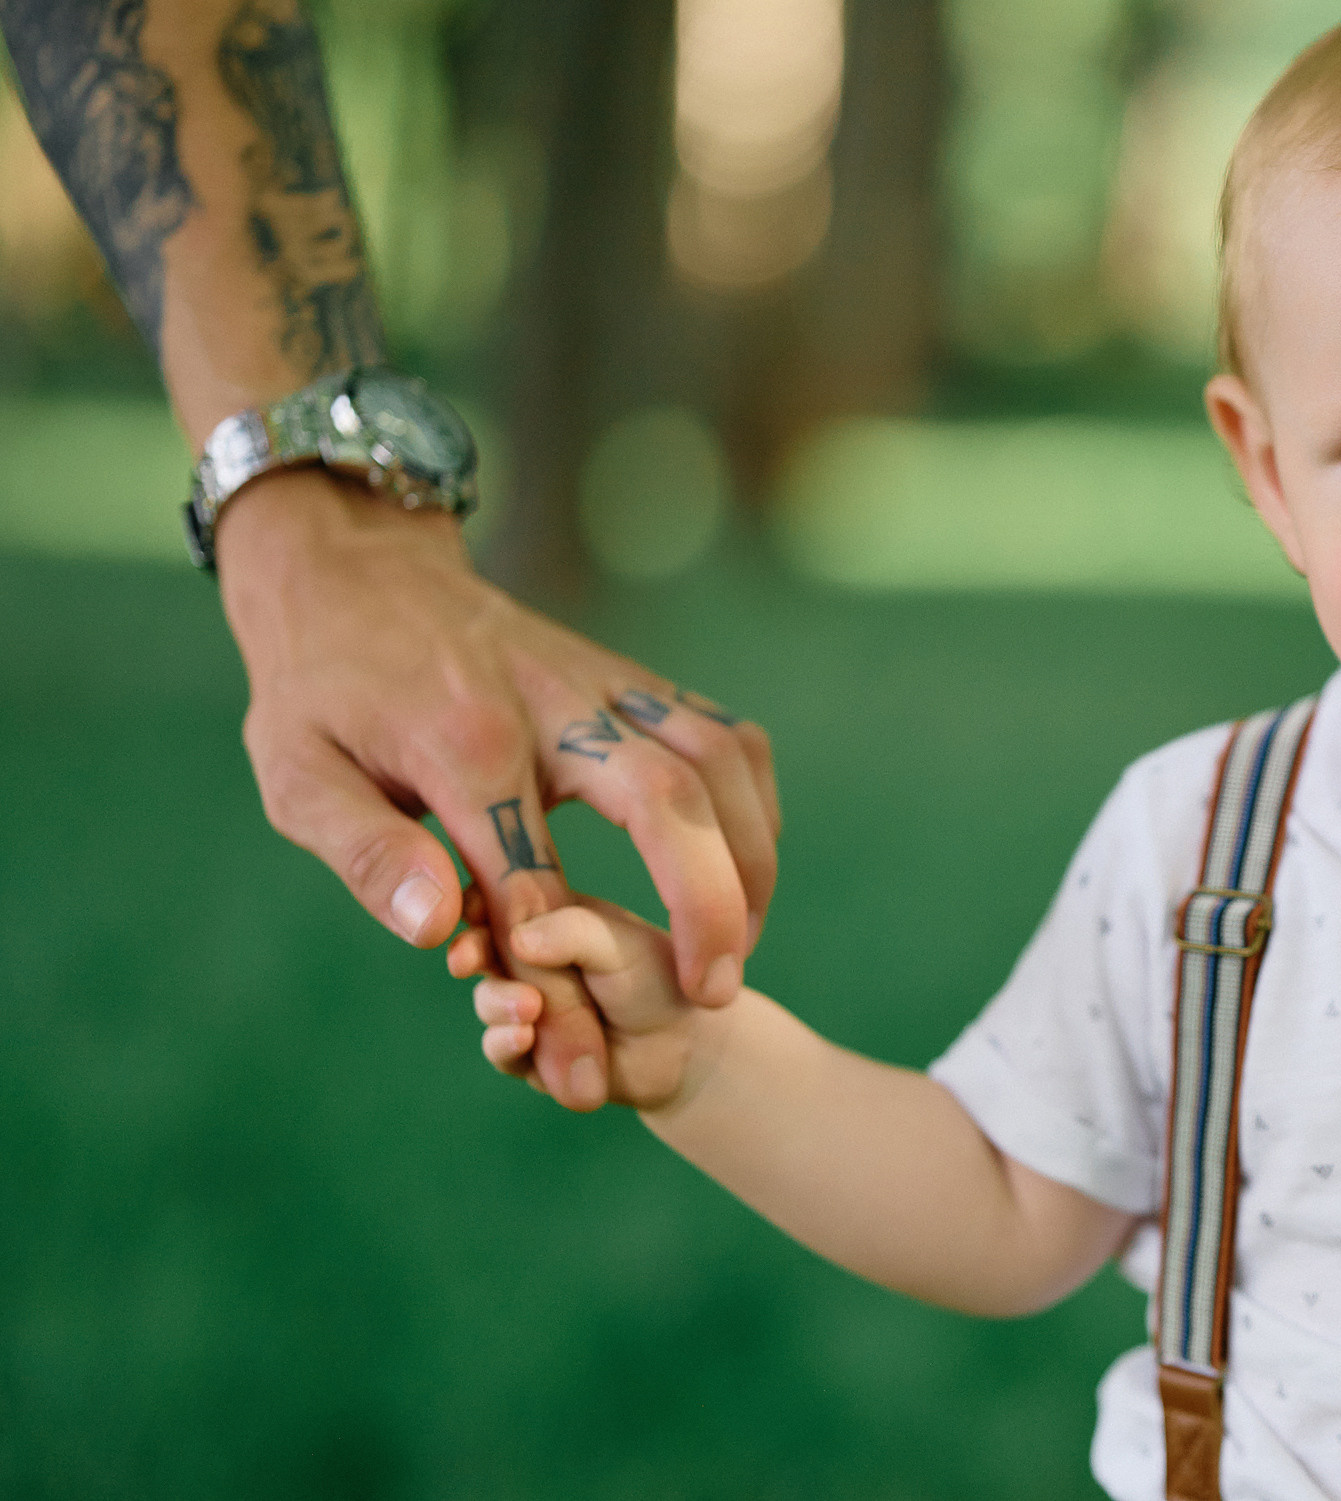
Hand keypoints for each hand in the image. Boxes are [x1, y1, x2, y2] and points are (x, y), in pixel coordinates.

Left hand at [214, 468, 779, 1110]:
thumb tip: (441, 932)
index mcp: (463, 743)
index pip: (534, 874)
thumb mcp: (299, 774)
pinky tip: (744, 868)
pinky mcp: (637, 677)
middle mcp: (555, 704)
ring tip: (740, 944)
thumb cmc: (324, 691)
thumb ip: (366, 854)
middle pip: (669, 800)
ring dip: (749, 859)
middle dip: (709, 902)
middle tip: (718, 990)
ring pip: (720, 762)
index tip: (580, 1057)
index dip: (563, 974)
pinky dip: (755, 806)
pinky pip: (726, 735)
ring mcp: (608, 683)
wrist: (360, 570)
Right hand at [451, 891, 723, 1111]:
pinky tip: (524, 1038)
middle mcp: (532, 960)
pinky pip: (503, 1049)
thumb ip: (574, 934)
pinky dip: (506, 1044)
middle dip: (470, 954)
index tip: (470, 910)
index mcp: (553, 917)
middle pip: (481, 949)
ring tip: (529, 1007)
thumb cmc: (658, 981)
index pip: (501, 900)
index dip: (478, 902)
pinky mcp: (530, 1054)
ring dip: (497, 1004)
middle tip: (467, 960)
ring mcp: (527, 1007)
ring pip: (489, 1001)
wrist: (685, 1051)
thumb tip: (518, 938)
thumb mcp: (621, 943)